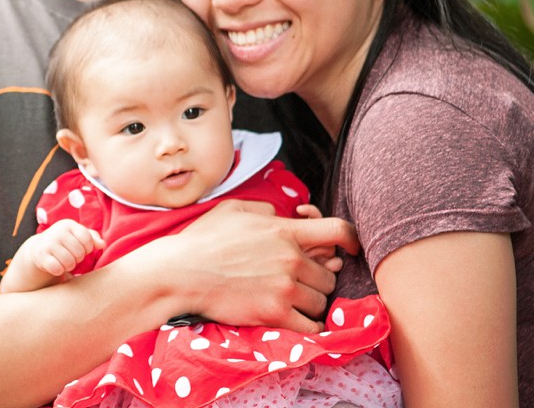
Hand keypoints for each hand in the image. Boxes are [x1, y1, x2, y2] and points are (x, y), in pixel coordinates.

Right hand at [24, 219, 104, 278]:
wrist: (40, 247)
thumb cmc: (65, 242)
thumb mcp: (77, 236)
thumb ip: (92, 238)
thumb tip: (102, 244)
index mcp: (68, 224)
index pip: (87, 239)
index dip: (88, 248)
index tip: (83, 249)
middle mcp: (58, 232)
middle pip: (79, 252)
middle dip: (78, 258)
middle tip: (73, 256)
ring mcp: (48, 243)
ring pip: (69, 262)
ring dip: (70, 266)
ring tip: (66, 262)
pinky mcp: (41, 256)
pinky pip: (57, 269)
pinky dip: (59, 270)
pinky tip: (57, 266)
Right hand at [149, 200, 357, 333]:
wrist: (181, 272)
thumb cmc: (203, 239)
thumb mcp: (234, 209)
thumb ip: (265, 209)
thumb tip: (282, 214)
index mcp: (284, 231)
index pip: (338, 231)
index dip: (352, 238)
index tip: (352, 247)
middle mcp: (291, 259)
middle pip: (330, 274)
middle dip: (318, 278)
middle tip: (299, 280)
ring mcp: (285, 288)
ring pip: (322, 300)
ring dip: (311, 301)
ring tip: (290, 299)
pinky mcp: (275, 314)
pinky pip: (311, 324)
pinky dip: (308, 324)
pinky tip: (296, 319)